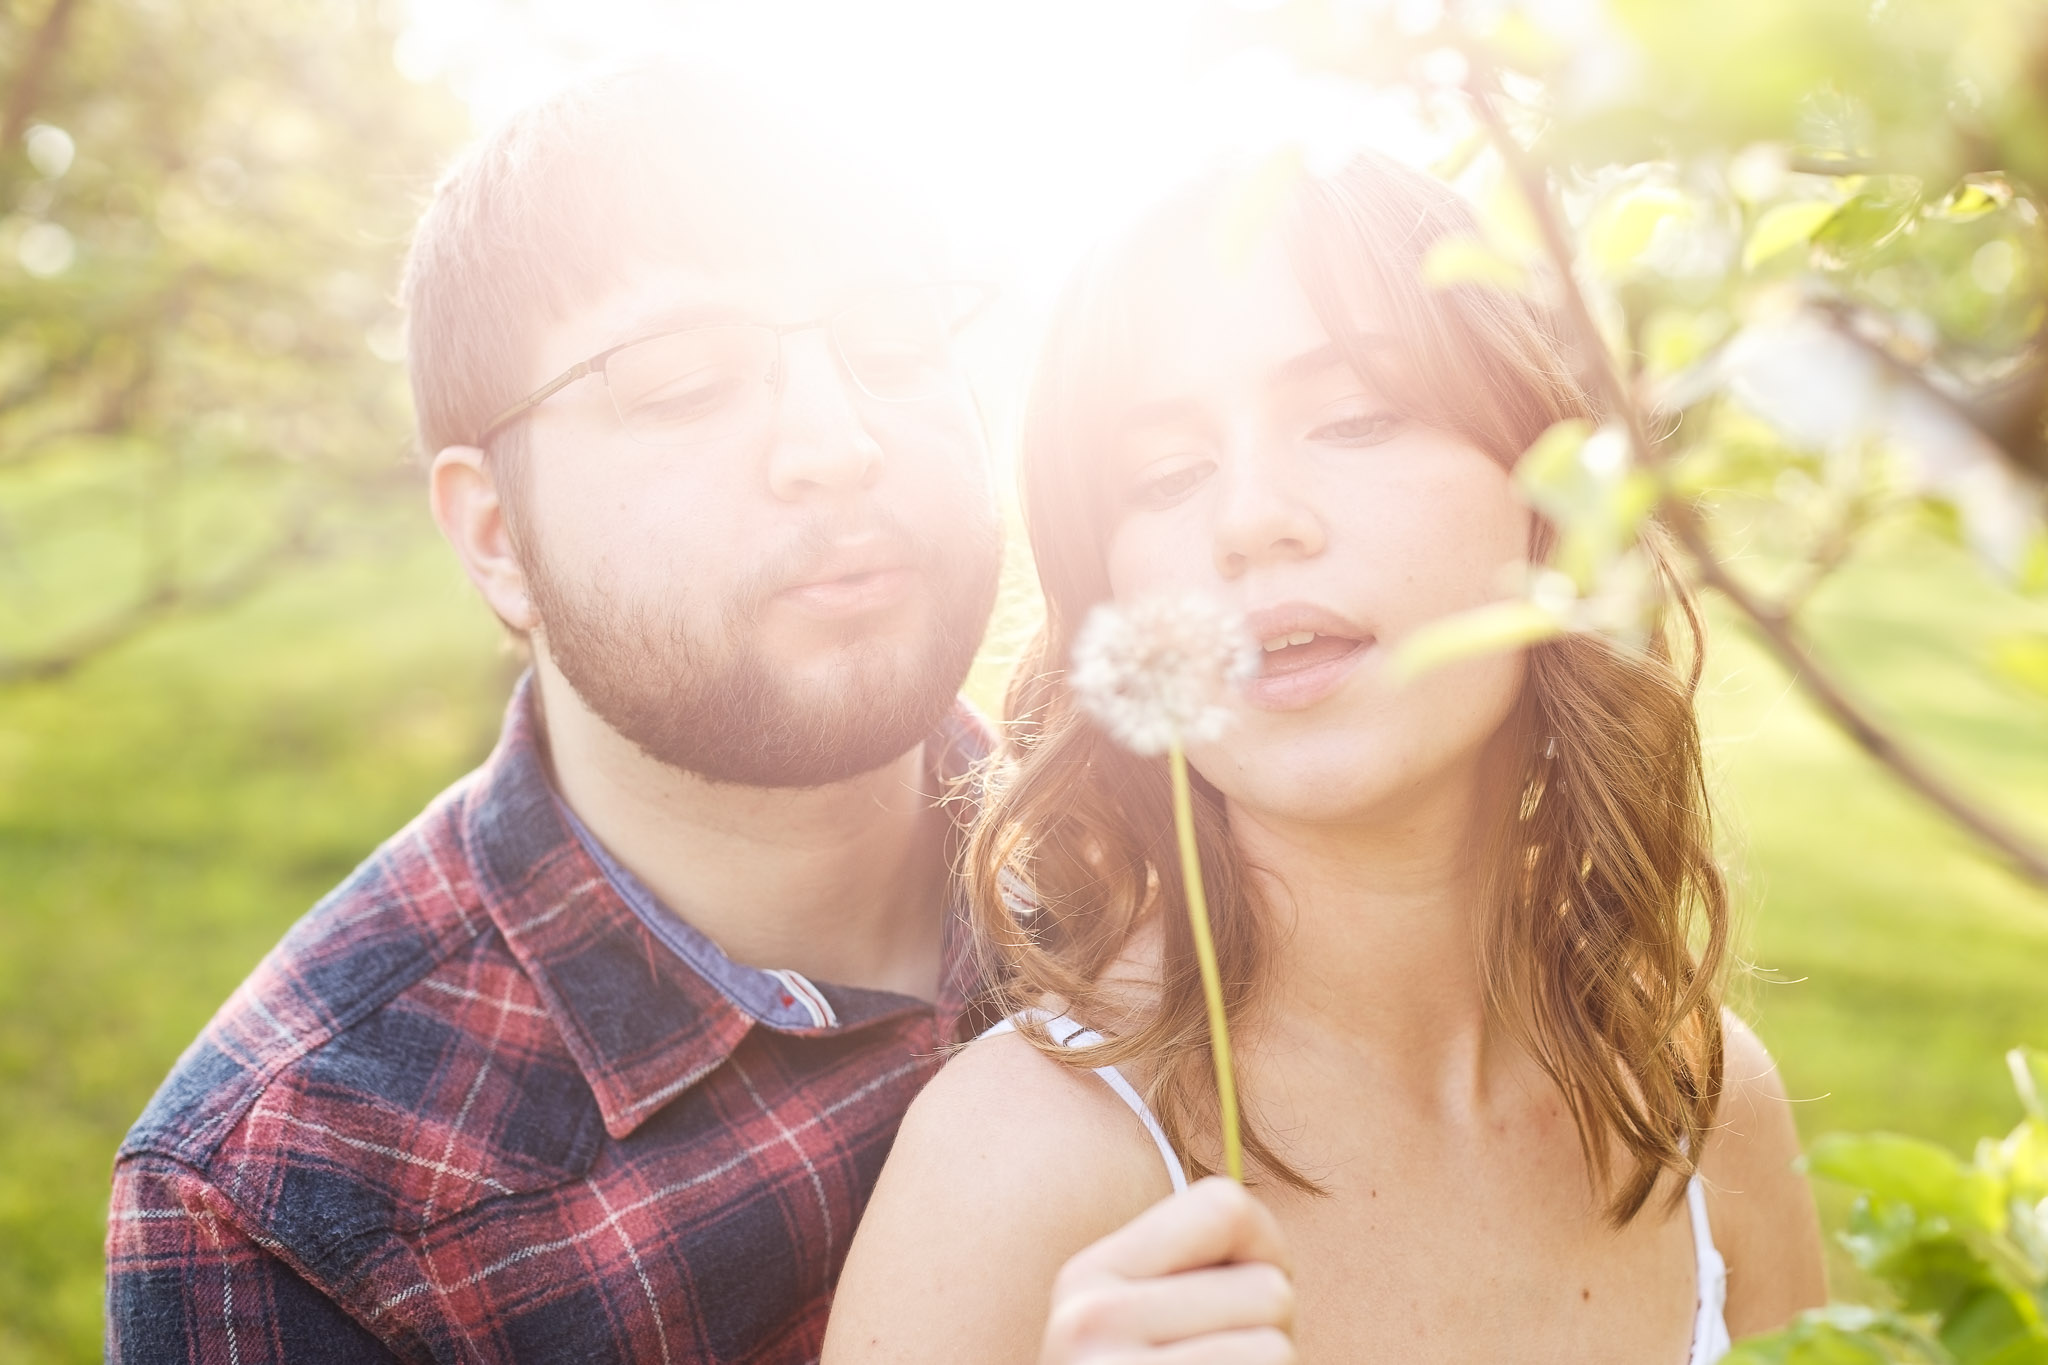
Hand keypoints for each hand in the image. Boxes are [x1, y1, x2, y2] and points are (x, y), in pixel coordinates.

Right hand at [1039, 1176, 1296, 1363]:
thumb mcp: (1138, 1326)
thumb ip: (1186, 1269)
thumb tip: (1254, 1224)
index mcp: (1088, 1275)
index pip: (1224, 1206)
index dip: (1267, 1243)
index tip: (1256, 1287)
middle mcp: (1089, 1318)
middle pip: (1268, 1287)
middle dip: (1270, 1330)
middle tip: (1224, 1359)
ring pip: (1275, 1347)